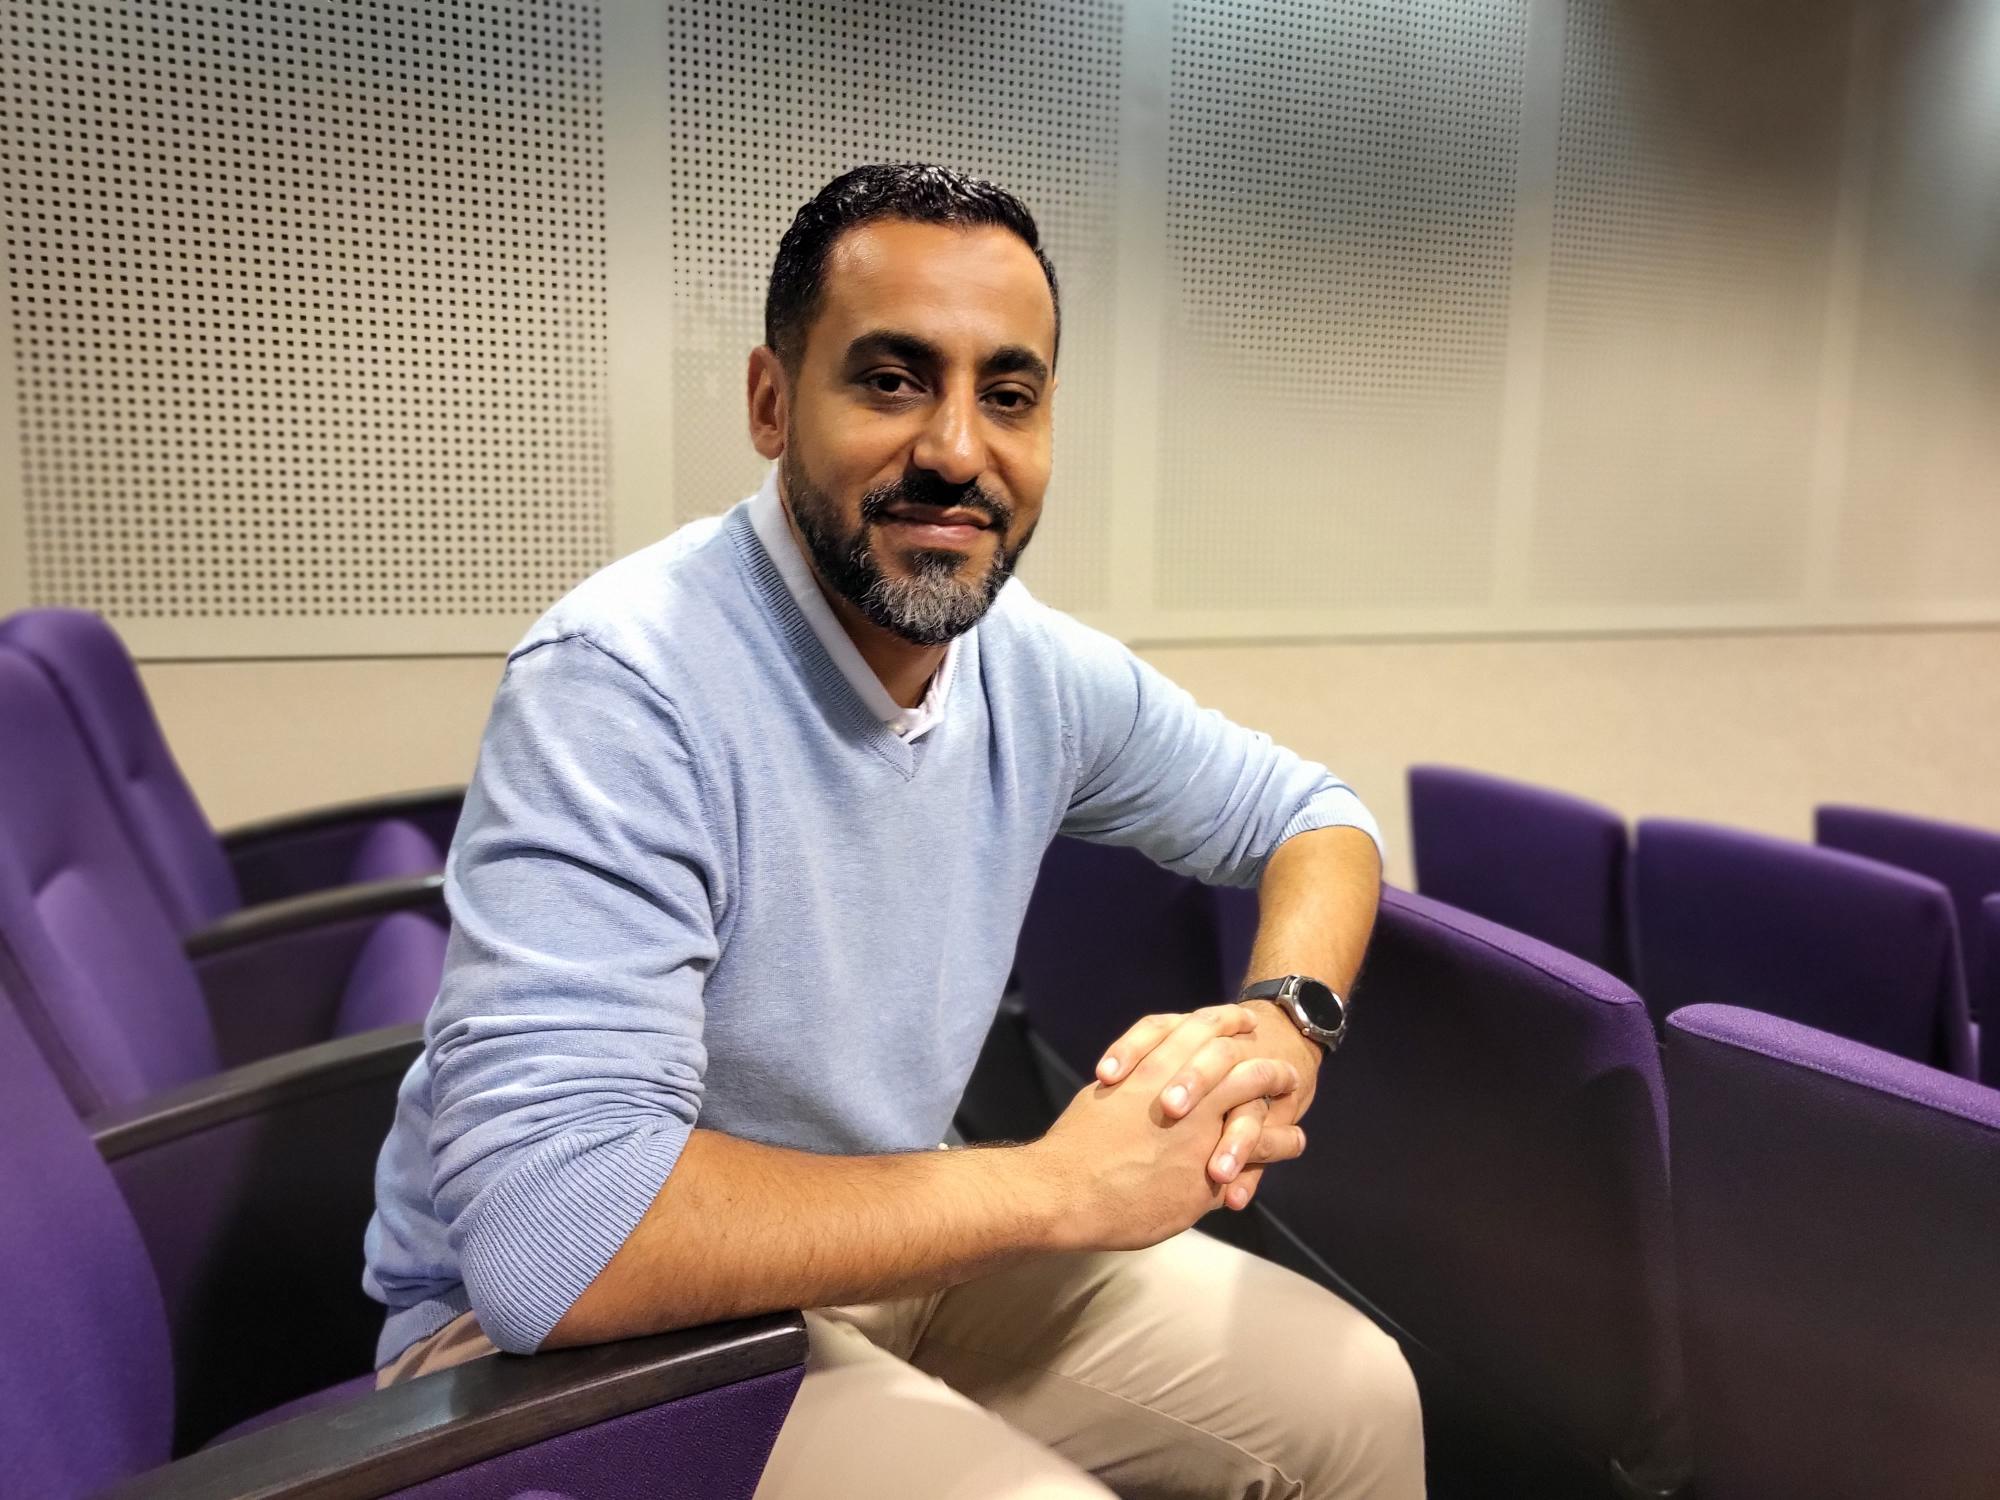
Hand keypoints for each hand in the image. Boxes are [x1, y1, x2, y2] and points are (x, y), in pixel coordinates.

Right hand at [1027, 1009, 1302, 1252]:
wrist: (1065, 1192)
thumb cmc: (1075, 1146)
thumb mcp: (1107, 1098)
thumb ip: (1135, 1085)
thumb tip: (1145, 1079)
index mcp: (1154, 1070)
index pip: (1200, 1031)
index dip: (1225, 1022)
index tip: (1241, 1020)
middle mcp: (1184, 1096)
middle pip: (1239, 1062)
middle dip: (1264, 1056)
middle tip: (1280, 1057)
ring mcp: (1200, 1136)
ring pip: (1256, 1106)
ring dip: (1280, 1096)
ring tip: (1296, 1095)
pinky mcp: (1206, 1175)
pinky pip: (1254, 1155)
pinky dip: (1277, 1145)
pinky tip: (1292, 1142)